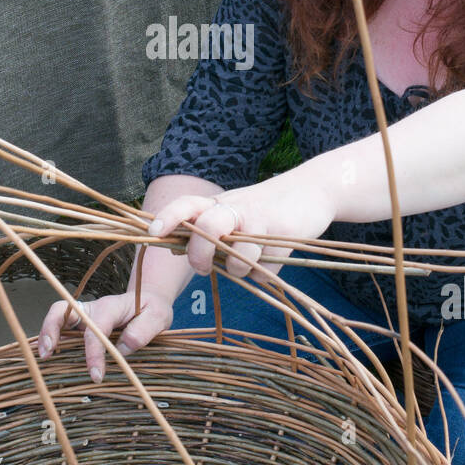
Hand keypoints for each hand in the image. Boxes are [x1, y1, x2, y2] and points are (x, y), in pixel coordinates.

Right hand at [37, 286, 175, 382]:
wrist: (149, 300)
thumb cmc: (152, 309)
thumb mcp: (159, 316)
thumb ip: (144, 330)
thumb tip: (123, 347)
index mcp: (111, 307)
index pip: (96, 329)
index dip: (93, 352)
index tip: (97, 376)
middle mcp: (92, 308)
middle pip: (63, 310)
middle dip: (50, 329)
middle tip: (47, 354)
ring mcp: (84, 315)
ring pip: (57, 317)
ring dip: (46, 334)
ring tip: (43, 357)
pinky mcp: (81, 324)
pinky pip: (62, 328)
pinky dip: (52, 339)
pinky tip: (51, 357)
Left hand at [146, 170, 337, 279]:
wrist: (312, 192)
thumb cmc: (262, 207)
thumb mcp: (231, 211)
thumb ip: (206, 228)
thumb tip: (174, 249)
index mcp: (218, 203)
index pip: (187, 204)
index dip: (168, 216)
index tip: (152, 232)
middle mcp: (235, 209)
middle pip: (206, 228)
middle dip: (200, 254)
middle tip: (203, 268)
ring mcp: (259, 222)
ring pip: (236, 258)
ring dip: (239, 269)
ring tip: (248, 262)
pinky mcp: (282, 237)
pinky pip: (263, 270)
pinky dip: (263, 272)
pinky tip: (271, 259)